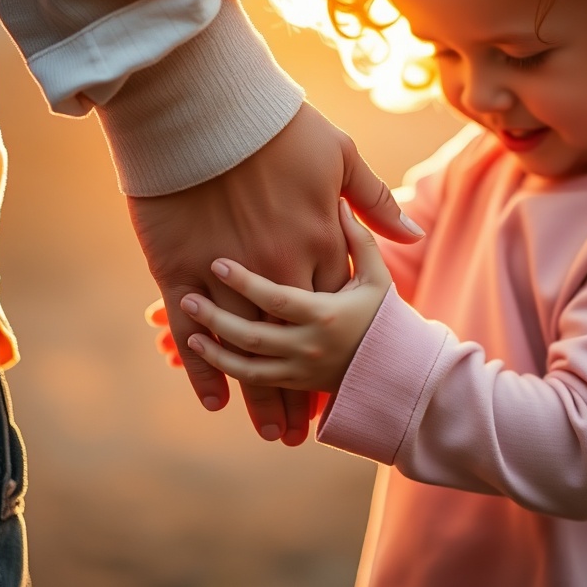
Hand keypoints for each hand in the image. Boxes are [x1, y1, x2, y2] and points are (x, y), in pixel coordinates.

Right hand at [128, 103, 422, 444]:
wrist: (205, 107)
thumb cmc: (276, 125)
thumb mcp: (339, 156)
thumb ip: (373, 202)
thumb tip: (413, 231)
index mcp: (316, 243)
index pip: (332, 312)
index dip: (336, 356)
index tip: (342, 388)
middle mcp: (279, 267)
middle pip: (293, 344)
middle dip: (298, 394)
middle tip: (300, 433)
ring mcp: (230, 273)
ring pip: (248, 349)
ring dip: (257, 397)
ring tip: (267, 434)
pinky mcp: (184, 269)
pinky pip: (197, 329)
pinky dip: (204, 369)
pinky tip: (214, 401)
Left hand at [181, 199, 391, 393]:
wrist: (396, 369)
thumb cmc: (383, 313)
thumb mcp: (376, 275)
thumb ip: (357, 239)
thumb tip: (338, 202)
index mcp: (327, 314)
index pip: (278, 299)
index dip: (245, 283)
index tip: (218, 263)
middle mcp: (310, 347)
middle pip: (255, 336)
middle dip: (218, 319)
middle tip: (190, 298)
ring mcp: (300, 370)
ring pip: (249, 367)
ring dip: (215, 351)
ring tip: (190, 329)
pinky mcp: (294, 384)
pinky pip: (255, 380)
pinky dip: (226, 368)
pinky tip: (204, 352)